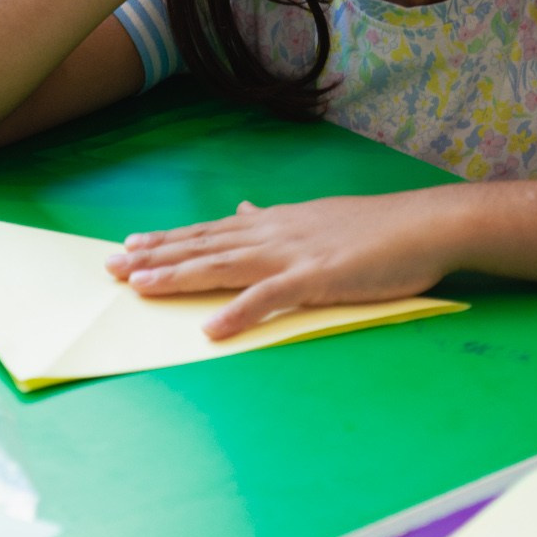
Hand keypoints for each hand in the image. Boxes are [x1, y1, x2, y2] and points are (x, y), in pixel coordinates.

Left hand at [105, 186, 470, 338]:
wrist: (427, 225)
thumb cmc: (379, 228)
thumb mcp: (319, 217)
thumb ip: (278, 218)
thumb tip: (244, 207)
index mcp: (276, 222)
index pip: (210, 230)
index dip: (168, 240)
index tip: (129, 246)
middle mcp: (275, 232)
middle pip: (204, 245)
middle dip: (156, 257)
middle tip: (110, 267)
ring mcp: (294, 254)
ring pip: (224, 265)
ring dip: (180, 277)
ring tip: (140, 287)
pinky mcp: (318, 278)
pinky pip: (270, 299)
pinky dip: (238, 313)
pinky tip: (211, 329)